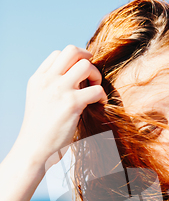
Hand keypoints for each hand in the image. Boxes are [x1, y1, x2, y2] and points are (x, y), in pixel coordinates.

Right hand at [17, 45, 106, 166]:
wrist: (34, 148)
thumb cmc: (40, 130)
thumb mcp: (39, 101)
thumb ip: (52, 87)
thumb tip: (76, 81)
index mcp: (38, 79)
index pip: (59, 54)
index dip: (73, 61)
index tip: (80, 76)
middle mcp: (48, 80)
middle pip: (72, 51)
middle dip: (87, 59)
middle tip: (92, 75)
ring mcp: (60, 90)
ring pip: (86, 65)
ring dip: (96, 75)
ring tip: (95, 90)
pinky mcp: (72, 104)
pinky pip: (96, 89)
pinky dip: (102, 95)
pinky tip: (99, 104)